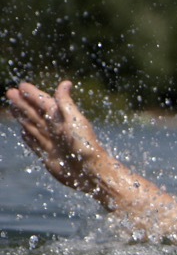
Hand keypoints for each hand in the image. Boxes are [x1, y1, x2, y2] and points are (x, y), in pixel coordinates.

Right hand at [6, 80, 115, 201]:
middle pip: (35, 113)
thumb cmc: (84, 145)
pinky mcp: (47, 156)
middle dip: (23, 103)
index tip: (22, 86)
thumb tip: (65, 83)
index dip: (33, 95)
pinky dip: (27, 136)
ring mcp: (51, 142)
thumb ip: (65, 103)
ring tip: (12, 107)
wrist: (89, 172)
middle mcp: (56, 130)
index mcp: (62, 119)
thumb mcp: (74, 120)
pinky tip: (22, 130)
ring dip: (22, 116)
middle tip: (10, 92)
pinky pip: (34, 143)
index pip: (44, 103)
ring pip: (32, 126)